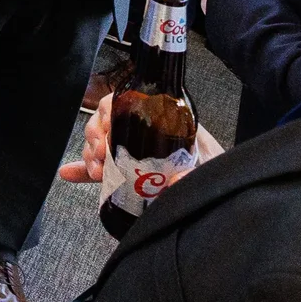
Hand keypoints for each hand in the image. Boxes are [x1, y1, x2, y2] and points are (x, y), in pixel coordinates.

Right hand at [60, 95, 225, 183]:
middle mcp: (149, 134)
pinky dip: (85, 169)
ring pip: (102, 141)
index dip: (111, 113)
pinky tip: (70, 173)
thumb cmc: (222, 178)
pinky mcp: (131, 175)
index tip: (107, 135)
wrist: (229, 200)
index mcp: (168, 122)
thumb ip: (194, 177)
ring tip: (94, 169)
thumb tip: (173, 180)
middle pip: (110, 119)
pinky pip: (104, 167)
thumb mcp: (211, 172)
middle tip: (100, 155)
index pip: (131, 101)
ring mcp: (138, 154)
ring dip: (90, 152)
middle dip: (96, 134)